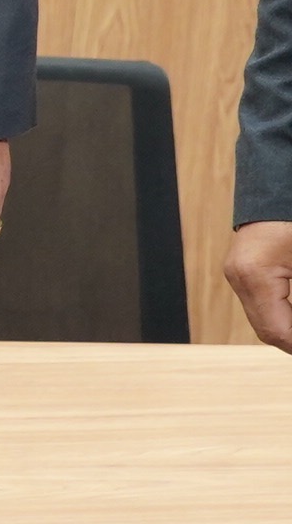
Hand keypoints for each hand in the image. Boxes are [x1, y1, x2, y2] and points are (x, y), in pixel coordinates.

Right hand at [225, 221, 291, 352]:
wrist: (281, 184)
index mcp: (255, 275)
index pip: (277, 331)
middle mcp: (238, 276)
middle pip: (267, 330)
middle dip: (291, 340)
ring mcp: (236, 273)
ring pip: (263, 320)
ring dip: (287, 329)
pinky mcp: (242, 270)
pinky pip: (261, 305)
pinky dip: (282, 316)